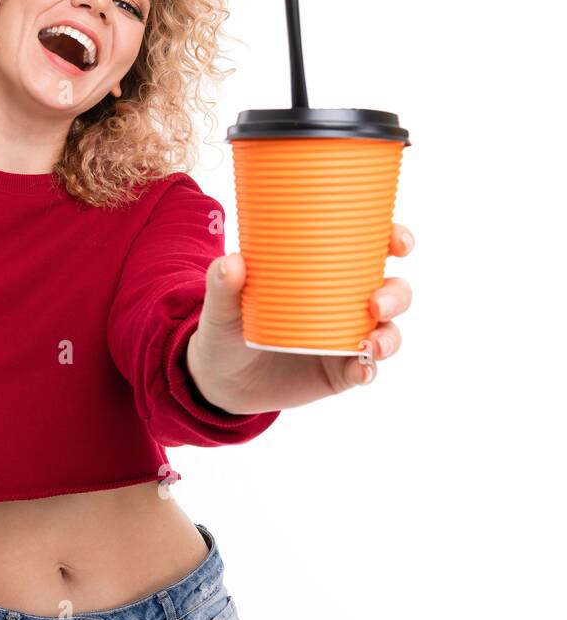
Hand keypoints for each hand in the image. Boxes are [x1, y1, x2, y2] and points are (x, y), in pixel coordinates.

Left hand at [185, 223, 414, 412]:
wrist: (221, 379)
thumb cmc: (227, 328)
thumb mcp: (222, 306)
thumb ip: (223, 284)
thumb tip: (233, 261)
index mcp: (326, 274)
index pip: (370, 250)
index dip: (394, 240)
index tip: (398, 243)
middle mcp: (346, 304)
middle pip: (391, 291)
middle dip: (396, 295)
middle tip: (376, 303)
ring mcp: (346, 339)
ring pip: (388, 332)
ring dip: (389, 336)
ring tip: (370, 344)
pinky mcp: (340, 372)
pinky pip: (366, 370)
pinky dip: (368, 369)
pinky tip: (362, 370)